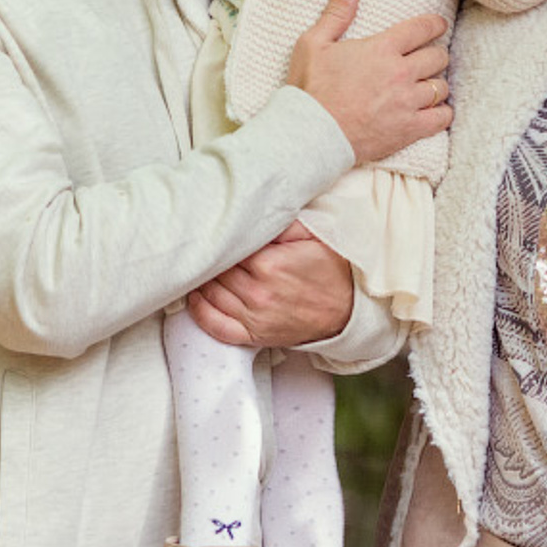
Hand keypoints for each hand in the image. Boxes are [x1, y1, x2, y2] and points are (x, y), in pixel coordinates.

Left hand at [186, 223, 354, 348]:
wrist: (350, 309)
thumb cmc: (331, 268)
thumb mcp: (314, 233)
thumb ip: (282, 220)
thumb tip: (251, 210)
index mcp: (268, 264)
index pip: (226, 247)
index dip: (219, 236)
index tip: (211, 227)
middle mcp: (257, 293)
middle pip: (215, 270)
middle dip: (209, 256)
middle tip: (203, 243)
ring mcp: (255, 318)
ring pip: (211, 294)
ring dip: (202, 279)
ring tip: (198, 264)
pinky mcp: (256, 336)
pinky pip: (217, 327)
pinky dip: (201, 312)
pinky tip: (196, 297)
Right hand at [286, 0, 449, 164]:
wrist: (312, 134)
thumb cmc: (310, 88)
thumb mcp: (313, 43)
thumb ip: (336, 14)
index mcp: (381, 49)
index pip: (422, 29)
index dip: (435, 24)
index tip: (439, 25)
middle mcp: (400, 73)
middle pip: (437, 57)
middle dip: (436, 54)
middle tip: (430, 57)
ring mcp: (407, 102)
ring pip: (441, 87)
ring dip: (437, 84)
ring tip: (429, 85)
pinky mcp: (409, 129)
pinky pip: (441, 118)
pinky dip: (442, 113)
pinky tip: (436, 111)